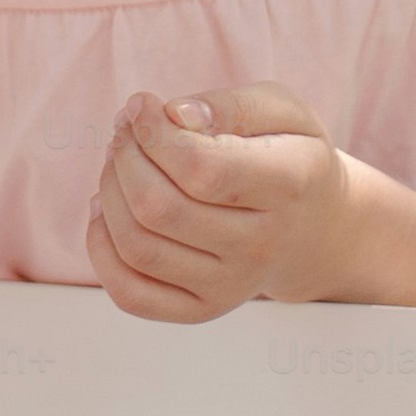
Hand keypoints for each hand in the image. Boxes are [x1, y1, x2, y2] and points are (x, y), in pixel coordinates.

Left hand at [85, 81, 369, 321]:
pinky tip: (108, 210)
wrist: (314, 230)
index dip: (155, 134)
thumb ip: (232, 105)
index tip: (141, 105)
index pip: (203, 169)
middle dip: (125, 157)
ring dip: (110, 194)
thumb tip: (175, 115)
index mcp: (289, 188)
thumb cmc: (289, 158)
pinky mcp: (202, 310)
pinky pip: (130, 294)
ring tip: (118, 163)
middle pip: (159, 208)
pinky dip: (101, 249)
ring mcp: (231, 287)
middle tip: (124, 131)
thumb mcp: (283, 112)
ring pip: (138, 247)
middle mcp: (261, 246)